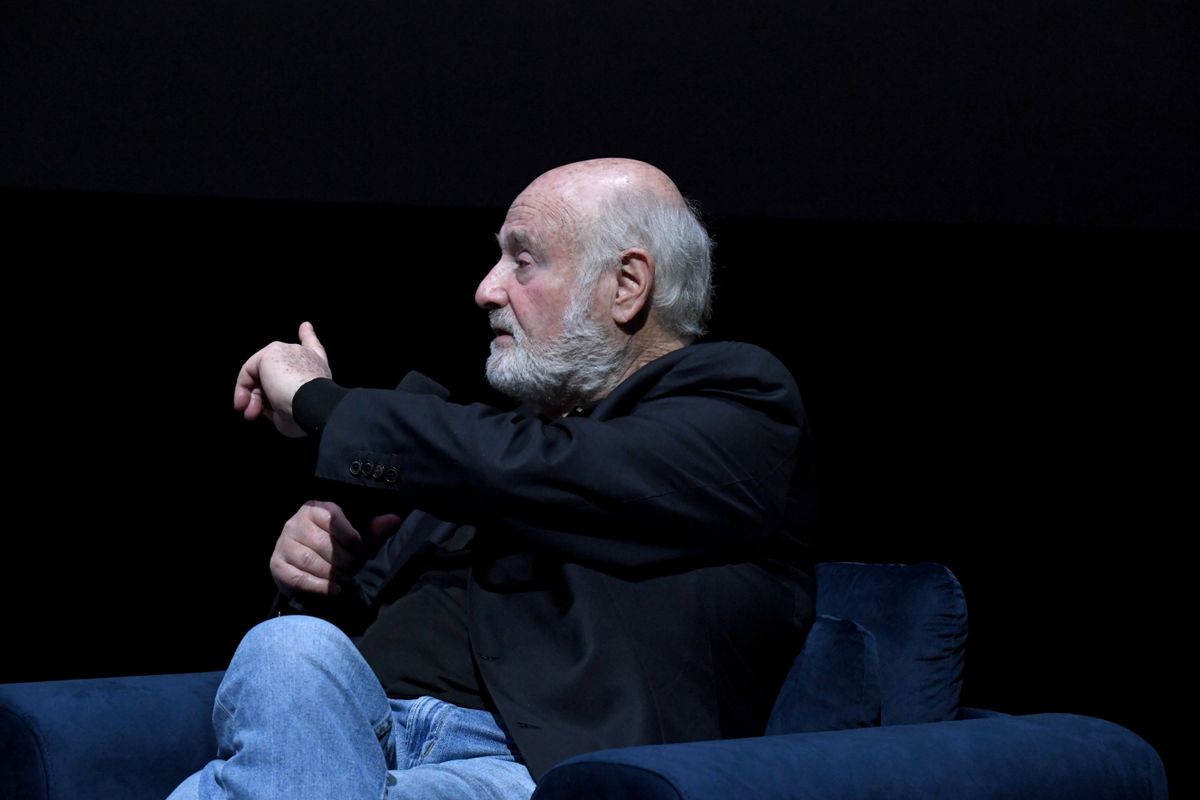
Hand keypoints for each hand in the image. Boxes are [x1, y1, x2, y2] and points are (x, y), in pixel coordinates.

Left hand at [233, 321, 331, 436]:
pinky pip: (249, 371)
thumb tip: (261, 403)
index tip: (305, 326)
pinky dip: (242, 387)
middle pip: (275, 368)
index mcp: (317, 368)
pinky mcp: (271, 353)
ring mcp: (287, 351)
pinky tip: (245, 401)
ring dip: (252, 395)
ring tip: (250, 412)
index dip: (308, 335)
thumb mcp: (294, 409)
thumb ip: (279, 401)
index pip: (313, 346)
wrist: (312, 405)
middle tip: (254, 413)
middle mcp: (304, 355)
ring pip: (260, 372)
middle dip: (260, 393)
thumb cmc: (307, 413)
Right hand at [269, 500, 403, 597]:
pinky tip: (334, 590)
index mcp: (315, 508)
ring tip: (345, 580)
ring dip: (332, 574)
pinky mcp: (277, 565)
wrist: (307, 568)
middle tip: (353, 569)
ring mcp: (283, 543)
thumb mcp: (356, 539)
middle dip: (344, 560)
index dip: (352, 539)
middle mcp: (295, 522)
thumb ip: (374, 531)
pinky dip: (319, 586)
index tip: (361, 552)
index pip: (334, 518)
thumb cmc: (335, 548)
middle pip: (323, 543)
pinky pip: (298, 577)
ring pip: (310, 560)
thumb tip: (395, 520)